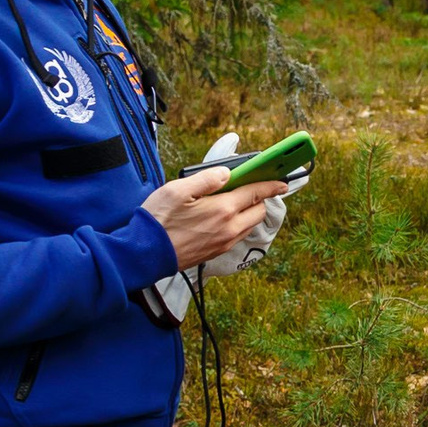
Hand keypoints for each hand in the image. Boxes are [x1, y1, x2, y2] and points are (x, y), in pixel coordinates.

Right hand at [142, 166, 286, 272]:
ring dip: (248, 213)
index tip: (281, 181)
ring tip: (233, 201)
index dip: (271, 185)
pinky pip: (237, 236)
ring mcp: (224, 243)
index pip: (256, 193)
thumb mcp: (177, 190)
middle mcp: (229, 229)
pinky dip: (237, 224)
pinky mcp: (216, 252)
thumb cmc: (158, 221)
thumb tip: (226, 173)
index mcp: (223, 210)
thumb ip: (206, 179)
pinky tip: (221, 217)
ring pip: (249, 225)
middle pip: (258, 211)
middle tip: (248, 188)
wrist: (145, 254)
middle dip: (258, 198)